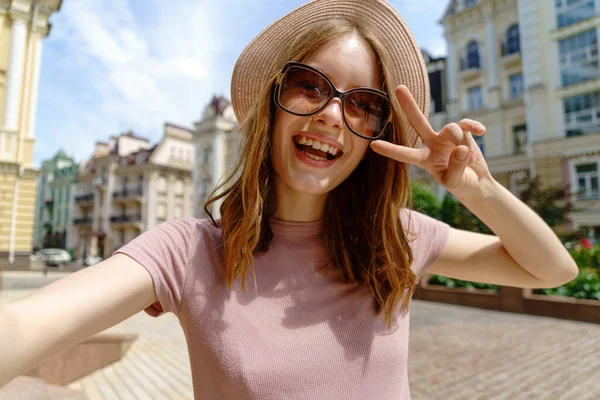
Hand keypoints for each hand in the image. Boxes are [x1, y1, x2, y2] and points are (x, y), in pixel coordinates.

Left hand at [370, 85, 492, 198]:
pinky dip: (473, 126)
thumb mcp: (456, 183)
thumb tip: (460, 147)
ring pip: (452, 128)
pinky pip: (466, 124)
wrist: (476, 182)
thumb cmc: (461, 184)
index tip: (373, 145)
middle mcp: (432, 144)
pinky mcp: (463, 131)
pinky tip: (481, 131)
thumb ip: (456, 168)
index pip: (406, 154)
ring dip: (462, 144)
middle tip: (399, 88)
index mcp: (425, 159)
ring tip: (470, 160)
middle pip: (419, 122)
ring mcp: (447, 136)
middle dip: (409, 105)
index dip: (391, 150)